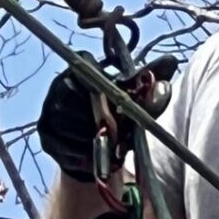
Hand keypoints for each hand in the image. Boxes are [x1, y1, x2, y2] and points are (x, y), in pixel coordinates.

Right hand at [37, 54, 177, 181]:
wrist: (93, 150)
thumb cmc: (117, 117)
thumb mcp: (137, 103)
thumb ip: (152, 86)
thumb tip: (171, 63)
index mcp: (81, 67)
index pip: (91, 75)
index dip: (109, 97)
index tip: (121, 113)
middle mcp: (59, 86)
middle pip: (85, 104)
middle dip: (107, 123)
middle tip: (121, 133)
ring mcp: (49, 111)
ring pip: (78, 128)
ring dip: (99, 141)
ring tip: (109, 144)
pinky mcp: (46, 136)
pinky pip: (70, 147)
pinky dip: (88, 155)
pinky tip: (95, 154)